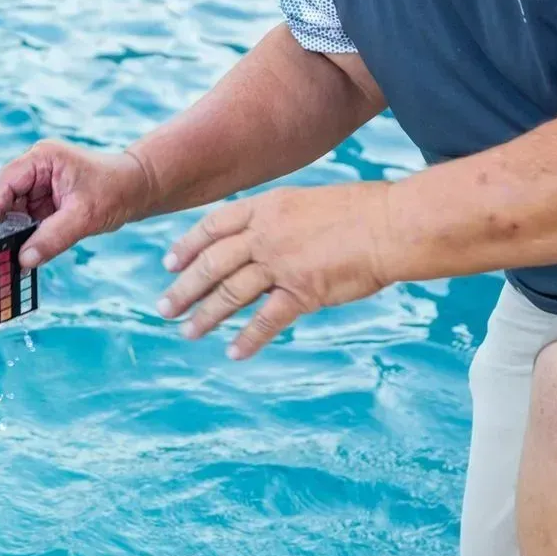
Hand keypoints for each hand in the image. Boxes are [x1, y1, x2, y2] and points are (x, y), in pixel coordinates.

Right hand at [0, 141, 150, 266]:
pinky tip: (27, 250)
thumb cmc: (116, 191)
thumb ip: (53, 238)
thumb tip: (24, 260)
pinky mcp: (46, 199)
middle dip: (2, 223)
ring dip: (14, 232)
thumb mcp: (84, 217)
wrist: (138, 189)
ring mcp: (40, 183)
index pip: (6, 181)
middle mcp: (37, 167)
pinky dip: (26, 234)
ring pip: (14, 210)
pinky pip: (28, 218)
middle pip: (6, 196)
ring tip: (10, 255)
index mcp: (43, 158)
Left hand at [158, 182, 394, 358]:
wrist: (392, 224)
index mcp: (267, 207)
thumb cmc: (362, 212)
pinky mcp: (302, 292)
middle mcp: (266, 234)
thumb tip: (261, 241)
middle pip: (212, 264)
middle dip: (184, 288)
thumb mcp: (309, 202)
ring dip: (206, 316)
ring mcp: (281, 264)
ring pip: (230, 294)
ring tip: (188, 333)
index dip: (188, 246)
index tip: (170, 263)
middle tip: (163, 308)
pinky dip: (248, 338)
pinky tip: (234, 353)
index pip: (213, 226)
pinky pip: (266, 320)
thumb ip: (280, 221)